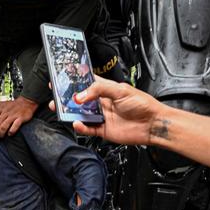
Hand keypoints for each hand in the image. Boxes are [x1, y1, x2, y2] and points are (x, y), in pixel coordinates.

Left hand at [0, 95, 37, 136]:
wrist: (26, 102)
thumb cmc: (14, 105)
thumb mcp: (2, 103)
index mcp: (0, 109)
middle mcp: (6, 112)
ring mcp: (13, 115)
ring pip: (3, 126)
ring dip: (1, 133)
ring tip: (2, 136)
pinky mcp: (20, 118)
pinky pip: (15, 126)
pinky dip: (11, 131)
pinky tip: (10, 134)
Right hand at [50, 75, 165, 144]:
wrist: (152, 124)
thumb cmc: (143, 104)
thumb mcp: (120, 90)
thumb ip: (99, 90)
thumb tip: (81, 96)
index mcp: (106, 89)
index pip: (86, 83)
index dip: (74, 81)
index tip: (62, 79)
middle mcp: (102, 103)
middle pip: (80, 100)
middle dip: (67, 98)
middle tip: (56, 97)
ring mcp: (101, 116)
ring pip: (80, 115)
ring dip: (70, 113)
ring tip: (61, 110)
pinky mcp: (102, 130)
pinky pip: (87, 129)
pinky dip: (80, 127)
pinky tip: (77, 123)